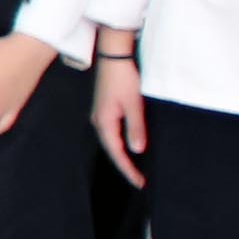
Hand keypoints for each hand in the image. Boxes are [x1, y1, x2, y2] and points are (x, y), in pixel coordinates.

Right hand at [93, 53, 145, 184]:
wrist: (113, 56)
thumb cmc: (123, 78)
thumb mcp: (133, 104)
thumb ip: (135, 127)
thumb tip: (137, 150)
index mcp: (104, 122)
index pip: (116, 153)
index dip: (128, 169)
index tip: (139, 182)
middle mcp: (99, 121)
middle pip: (111, 150)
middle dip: (124, 166)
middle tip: (139, 180)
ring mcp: (100, 114)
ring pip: (110, 141)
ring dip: (122, 156)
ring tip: (134, 168)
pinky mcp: (105, 108)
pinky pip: (112, 132)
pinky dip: (120, 143)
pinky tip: (128, 145)